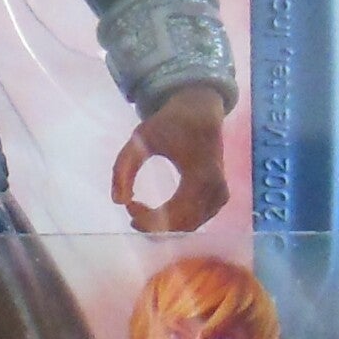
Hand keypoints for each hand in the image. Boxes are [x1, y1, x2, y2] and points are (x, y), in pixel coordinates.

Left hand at [111, 83, 227, 234]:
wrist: (200, 112)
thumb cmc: (169, 124)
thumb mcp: (139, 139)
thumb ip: (123, 168)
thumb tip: (118, 202)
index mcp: (200, 173)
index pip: (175, 214)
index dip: (148, 218)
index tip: (129, 204)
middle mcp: (216, 189)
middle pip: (182, 226)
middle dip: (153, 225)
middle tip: (132, 210)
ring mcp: (221, 195)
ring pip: (189, 227)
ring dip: (163, 225)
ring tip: (141, 208)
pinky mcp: (220, 198)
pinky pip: (196, 221)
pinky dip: (175, 222)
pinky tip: (158, 211)